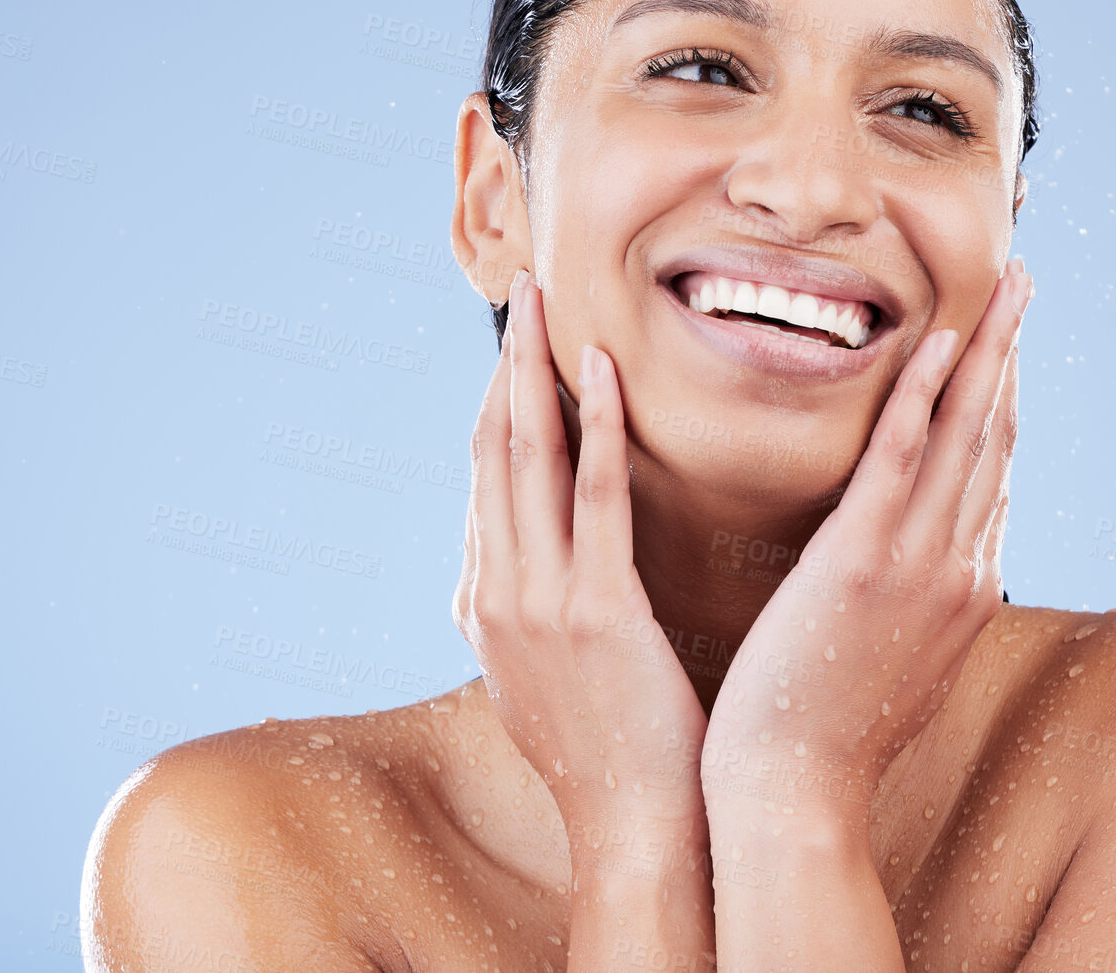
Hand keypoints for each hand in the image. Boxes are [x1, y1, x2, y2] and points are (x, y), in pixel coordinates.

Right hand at [455, 270, 710, 837]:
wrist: (632, 827)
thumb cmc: (606, 749)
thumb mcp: (540, 674)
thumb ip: (525, 609)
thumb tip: (518, 564)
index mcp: (483, 600)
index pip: (484, 475)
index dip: (498, 398)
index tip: (517, 340)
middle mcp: (496, 590)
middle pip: (492, 448)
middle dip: (505, 361)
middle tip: (524, 288)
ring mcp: (539, 600)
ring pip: (527, 457)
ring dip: (535, 369)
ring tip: (545, 299)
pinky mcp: (598, 610)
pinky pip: (594, 496)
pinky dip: (595, 424)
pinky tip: (602, 368)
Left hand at [702, 258, 1031, 821]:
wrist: (797, 796)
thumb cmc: (828, 729)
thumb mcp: (898, 661)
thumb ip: (918, 602)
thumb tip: (928, 568)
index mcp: (964, 587)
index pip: (991, 472)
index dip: (1002, 398)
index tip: (1005, 342)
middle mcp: (960, 568)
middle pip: (995, 438)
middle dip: (1012, 355)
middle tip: (1026, 285)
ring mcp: (920, 565)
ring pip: (964, 435)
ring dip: (988, 350)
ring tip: (1008, 284)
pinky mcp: (863, 562)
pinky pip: (901, 459)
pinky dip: (924, 395)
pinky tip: (938, 340)